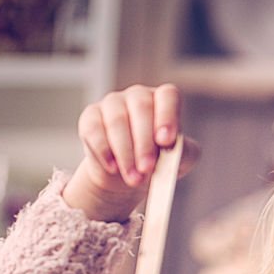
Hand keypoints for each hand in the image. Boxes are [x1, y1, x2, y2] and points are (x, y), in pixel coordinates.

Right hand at [62, 84, 199, 221]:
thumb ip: (184, 152)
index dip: (167, 116)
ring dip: (125, 153)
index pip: (168, 96)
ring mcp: (112, 103)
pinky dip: (103, 151)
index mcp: (163, 101)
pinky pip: (94, 130)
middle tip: (147, 168)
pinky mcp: (90, 117)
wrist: (129, 175)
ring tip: (133, 178)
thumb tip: (174, 150)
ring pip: (117, 121)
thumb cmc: (159, 161)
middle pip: (141, 109)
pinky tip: (113, 167)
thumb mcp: (180, 160)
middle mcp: (138, 96)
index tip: (166, 141)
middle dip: (144, 143)